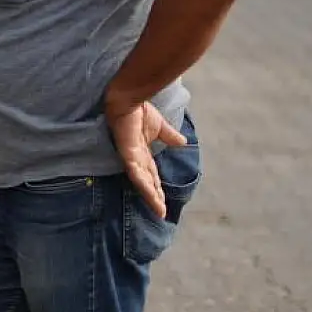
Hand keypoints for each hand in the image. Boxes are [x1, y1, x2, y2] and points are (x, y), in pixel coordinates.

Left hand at [106, 100, 187, 218]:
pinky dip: (144, 185)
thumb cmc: (140, 111)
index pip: (152, 174)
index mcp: (143, 153)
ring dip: (151, 196)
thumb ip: (169, 136)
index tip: (164, 201)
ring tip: (159, 210)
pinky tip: (151, 196)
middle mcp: (136, 158)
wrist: (129, 99)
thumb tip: (183, 142)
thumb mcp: (160, 126)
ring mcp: (131, 158)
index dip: (157, 187)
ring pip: (142, 182)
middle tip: (162, 212)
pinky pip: (136, 173)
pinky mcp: (127, 154)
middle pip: (147, 182)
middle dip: (154, 196)